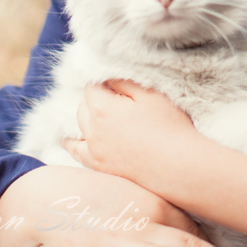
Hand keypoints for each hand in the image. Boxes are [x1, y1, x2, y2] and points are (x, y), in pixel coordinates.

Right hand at [0, 164, 246, 246]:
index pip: (190, 225)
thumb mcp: (128, 187)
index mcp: (151, 202)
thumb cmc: (91, 190)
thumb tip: (186, 217)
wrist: (49, 197)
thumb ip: (155, 201)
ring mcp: (120, 245)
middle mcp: (142, 223)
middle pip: (189, 244)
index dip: (212, 242)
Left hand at [64, 80, 195, 185]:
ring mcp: (94, 151)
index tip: (118, 86)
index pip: (92, 87)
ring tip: (97, 115)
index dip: (105, 84)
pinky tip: (68, 140)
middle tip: (115, 101)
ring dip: (86, 118)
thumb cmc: (168, 126)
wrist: (178, 166)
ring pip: (79, 126)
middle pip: (83, 106)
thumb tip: (107, 79)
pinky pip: (77, 152)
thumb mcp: (150, 94)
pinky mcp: (99, 167)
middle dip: (95, 100)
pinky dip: (72, 143)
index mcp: (102, 108)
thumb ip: (123, 82)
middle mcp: (92, 130)